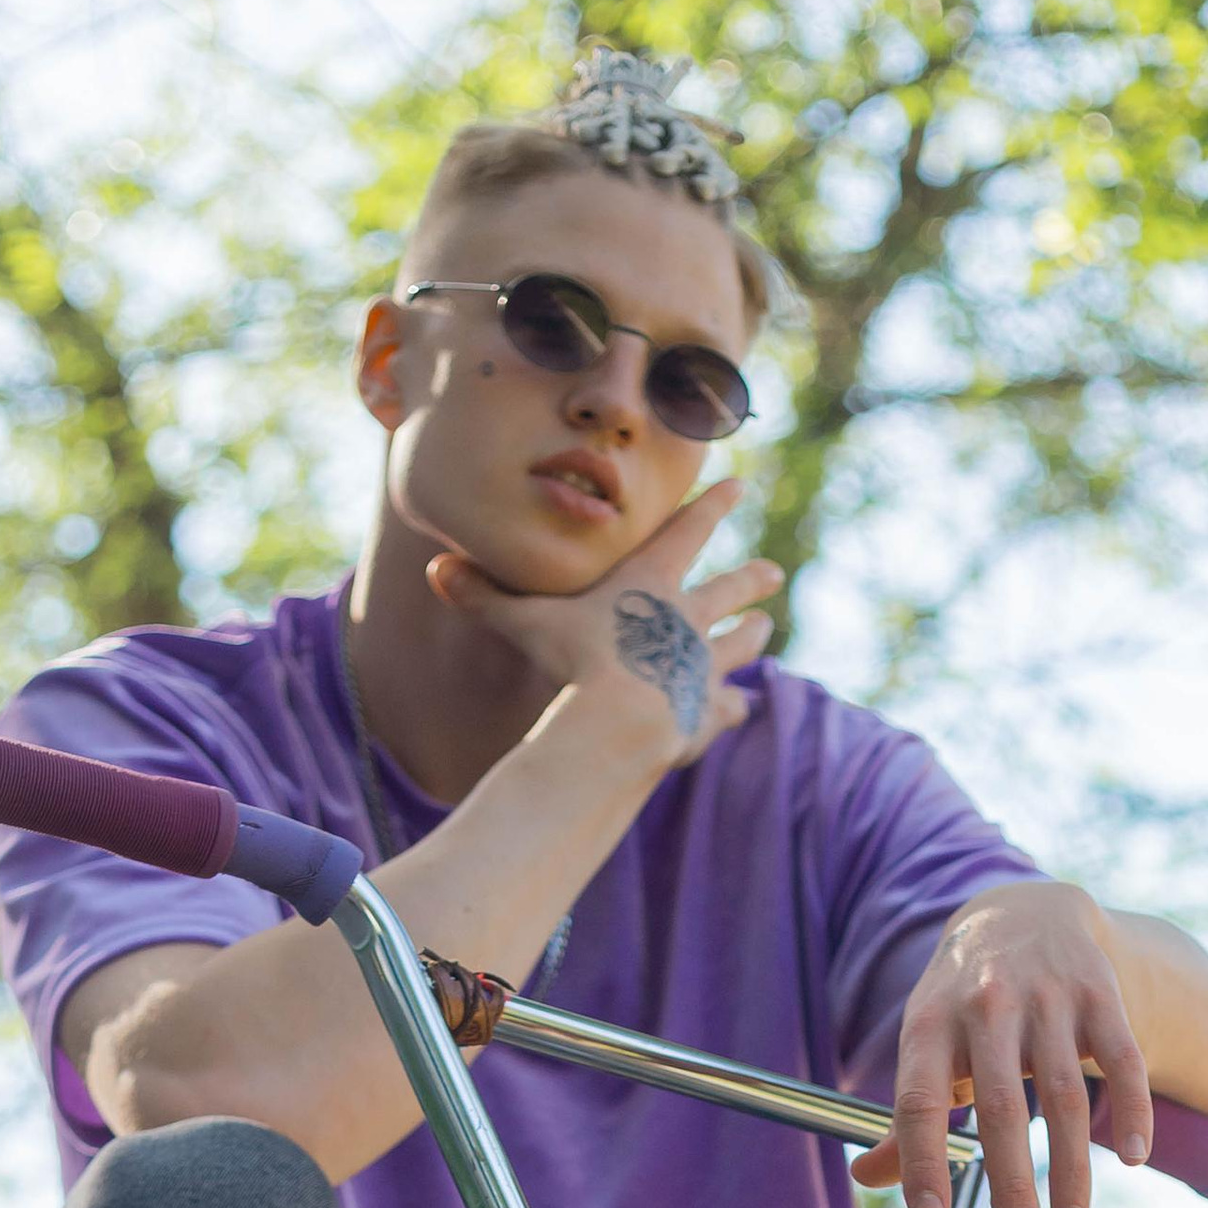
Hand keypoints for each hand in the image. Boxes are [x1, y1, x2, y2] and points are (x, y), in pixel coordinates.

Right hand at [425, 478, 781, 767]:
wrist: (620, 723)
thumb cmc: (574, 665)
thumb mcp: (523, 625)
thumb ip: (484, 597)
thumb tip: (435, 570)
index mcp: (651, 584)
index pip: (689, 531)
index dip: (713, 506)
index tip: (740, 484)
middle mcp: (688, 620)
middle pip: (730, 590)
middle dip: (751, 579)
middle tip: (773, 574)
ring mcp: (704, 667)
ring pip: (738, 645)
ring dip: (750, 637)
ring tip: (763, 631)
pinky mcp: (708, 713)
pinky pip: (728, 707)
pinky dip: (733, 707)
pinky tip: (741, 709)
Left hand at [853, 879, 1153, 1207]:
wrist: (1025, 911)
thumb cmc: (966, 1001)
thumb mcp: (927, 1043)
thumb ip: (906, 1117)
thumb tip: (864, 1178)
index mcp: (930, 1025)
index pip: (919, 1101)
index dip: (922, 1161)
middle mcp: (985, 1008)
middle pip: (1000, 1109)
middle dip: (1012, 1186)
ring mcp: (1047, 997)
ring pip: (1063, 1095)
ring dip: (1072, 1170)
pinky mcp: (1100, 993)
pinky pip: (1120, 1058)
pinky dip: (1131, 1109)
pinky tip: (1131, 1157)